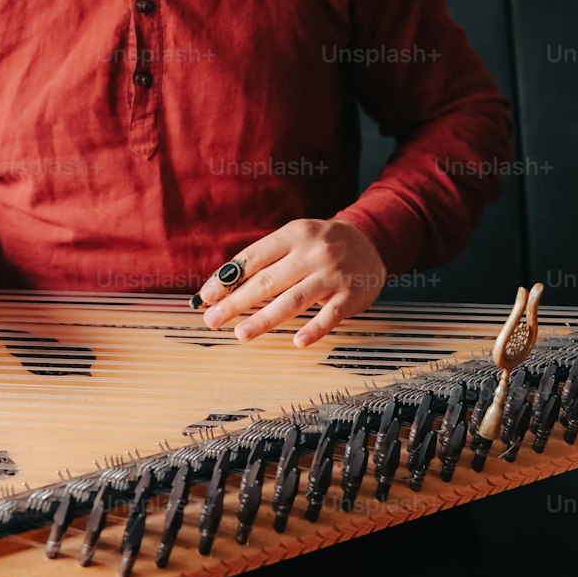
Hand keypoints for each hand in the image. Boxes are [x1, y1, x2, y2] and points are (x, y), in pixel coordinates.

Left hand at [195, 218, 386, 347]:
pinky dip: (314, 329)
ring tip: (242, 334)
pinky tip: (297, 342)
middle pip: (267, 281)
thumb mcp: (294, 239)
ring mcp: (332, 274)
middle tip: (213, 320)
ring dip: (265, 319)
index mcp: (292, 235)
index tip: (206, 297)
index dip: (227, 278)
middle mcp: (311, 253)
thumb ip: (265, 260)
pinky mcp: (350, 295)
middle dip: (236, 302)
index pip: (252, 258)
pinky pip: (330, 315)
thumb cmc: (320, 244)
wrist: (371, 240)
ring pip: (293, 299)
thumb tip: (223, 286)